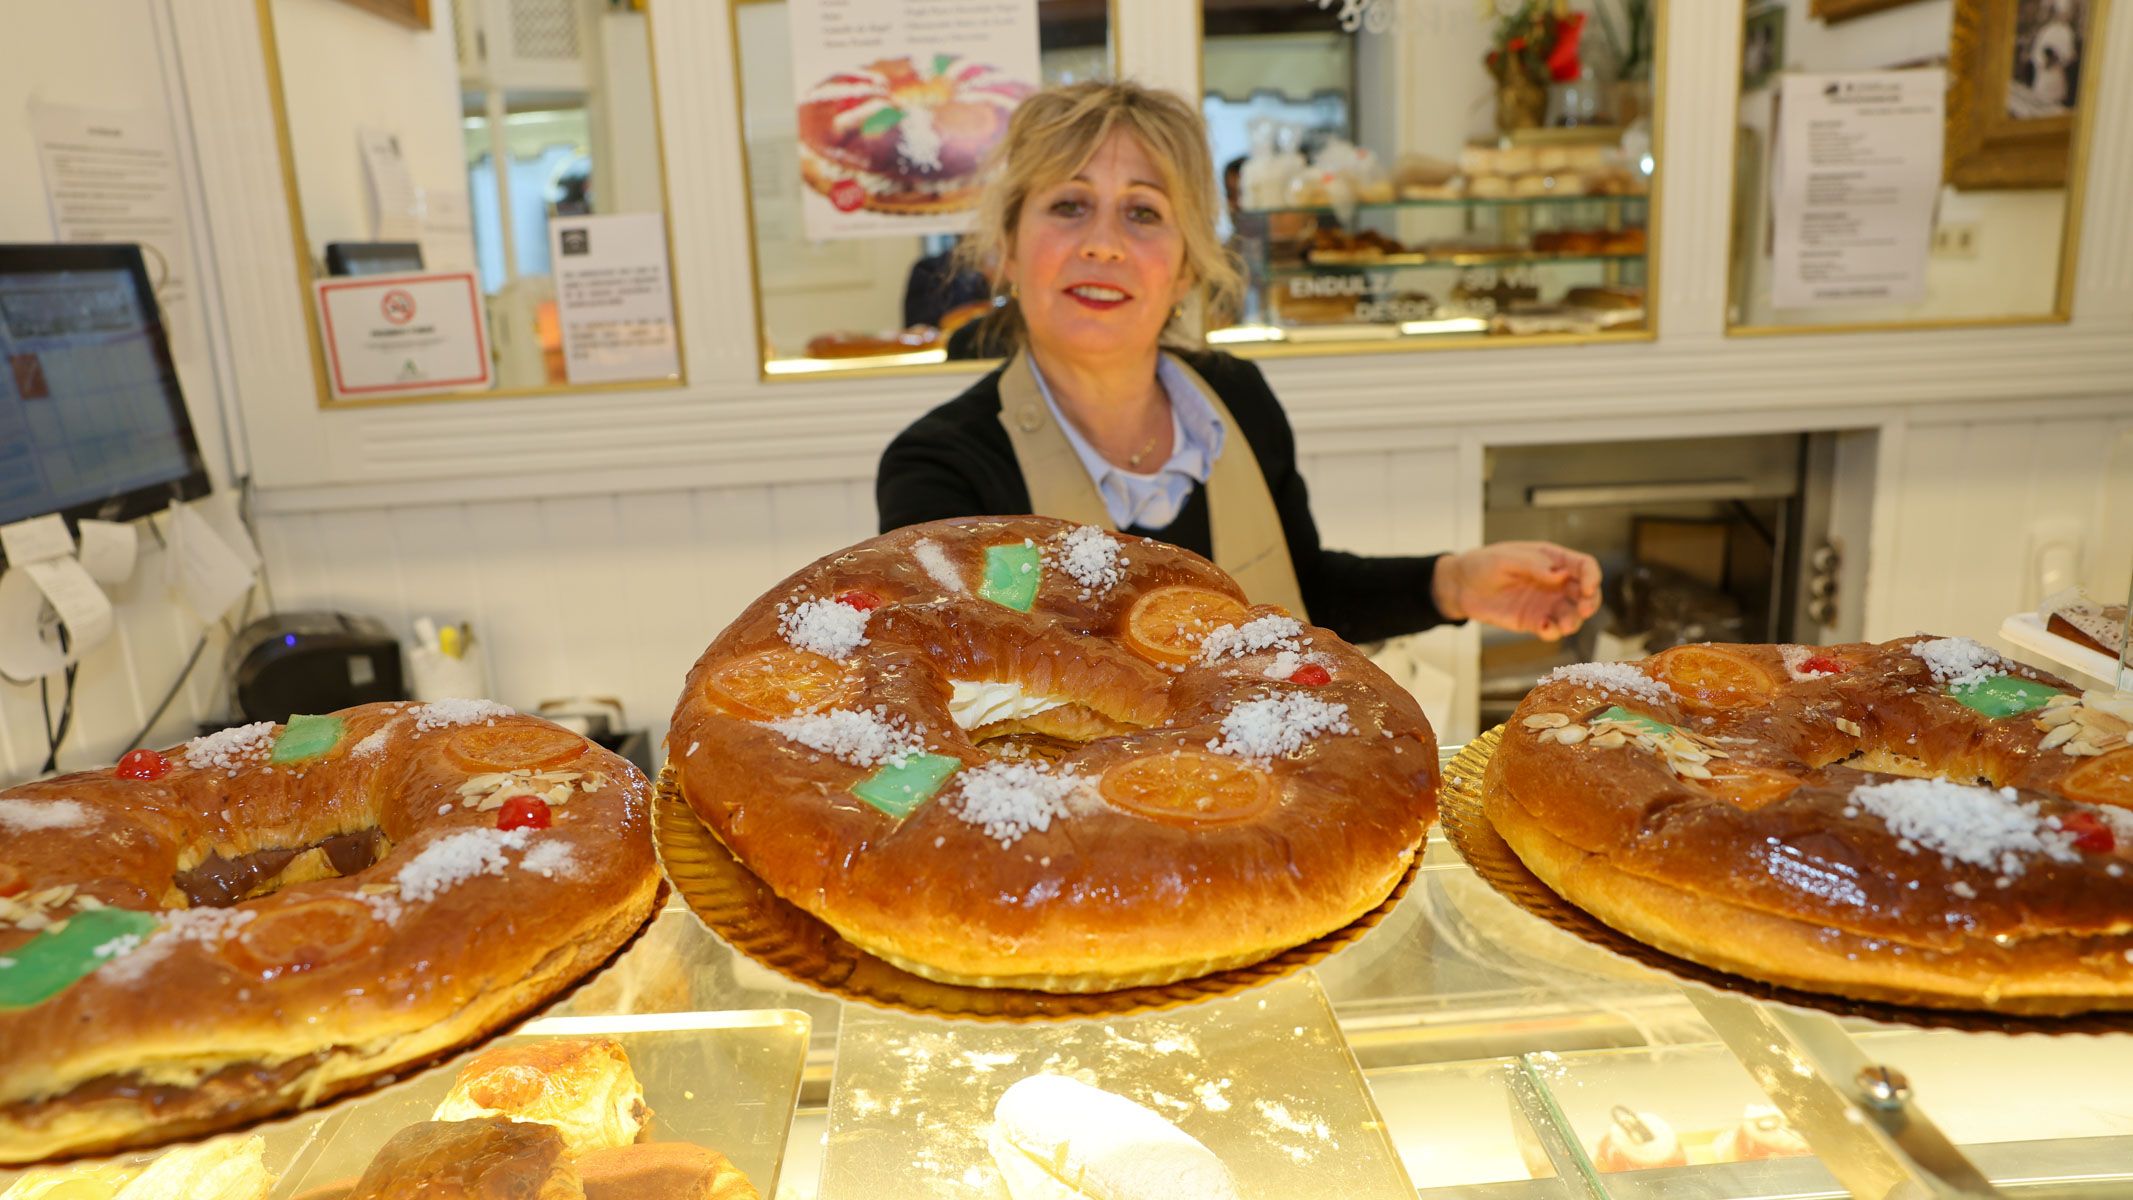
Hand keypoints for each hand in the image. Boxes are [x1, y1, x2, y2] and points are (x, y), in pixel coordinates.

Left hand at [1432, 542, 1601, 640]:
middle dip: (1590, 602)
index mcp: (1553, 559)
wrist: (1461, 586)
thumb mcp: (1505, 558)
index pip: (1584, 566)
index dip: (1592, 576)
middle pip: (1586, 593)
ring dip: (1574, 621)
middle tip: (1583, 610)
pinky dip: (1553, 632)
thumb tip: (1560, 575)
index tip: (1588, 588)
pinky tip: (1544, 628)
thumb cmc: (1483, 564)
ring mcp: (1547, 603)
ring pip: (1573, 615)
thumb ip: (1533, 565)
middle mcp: (1556, 582)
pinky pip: (1552, 630)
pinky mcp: (1535, 621)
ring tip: (1564, 625)